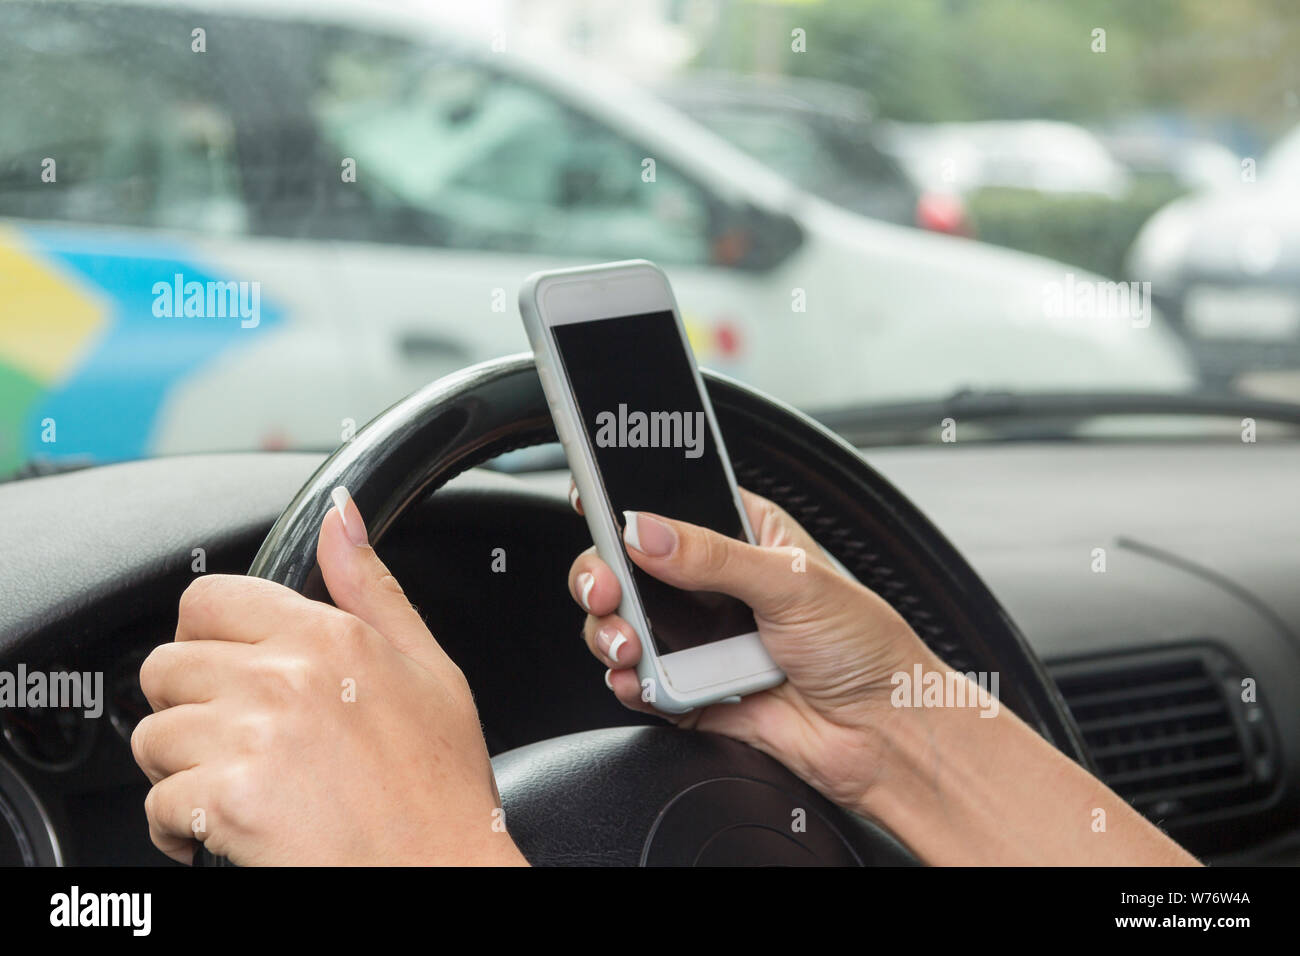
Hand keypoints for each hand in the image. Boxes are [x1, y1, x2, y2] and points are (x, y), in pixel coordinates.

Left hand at [132, 488, 526, 865]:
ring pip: (153, 737)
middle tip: (236, 739)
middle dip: (189, 705)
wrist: (440, 875)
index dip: (207, 636)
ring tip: (237, 787)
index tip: (226, 669)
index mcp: (329, 636)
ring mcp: (251, 740)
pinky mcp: (227, 803)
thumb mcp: (430, 668)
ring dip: (182, 768)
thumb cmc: (441, 786)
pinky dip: (183, 829)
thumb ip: (371, 586)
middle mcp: (283, 678)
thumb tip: (340, 514)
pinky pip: (158, 806)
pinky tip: (230, 830)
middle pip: (166, 667)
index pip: (208, 599)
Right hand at [567, 485, 944, 810]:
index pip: (671, 505)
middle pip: (628, 565)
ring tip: (628, 644)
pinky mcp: (691, 692)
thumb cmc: (866, 647)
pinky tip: (636, 678)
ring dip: (611, 631)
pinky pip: (640, 682)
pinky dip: (628, 681)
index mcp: (743, 536)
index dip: (628, 504)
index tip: (592, 504)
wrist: (884, 736)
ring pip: (624, 624)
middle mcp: (714, 585)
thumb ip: (713, 556)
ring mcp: (699, 639)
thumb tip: (645, 532)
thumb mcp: (792, 582)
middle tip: (605, 588)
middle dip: (602, 574)